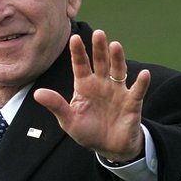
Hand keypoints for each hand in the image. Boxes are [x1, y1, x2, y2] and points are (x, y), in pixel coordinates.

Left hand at [34, 30, 150, 161]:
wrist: (110, 148)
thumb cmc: (88, 131)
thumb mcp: (69, 120)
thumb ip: (56, 105)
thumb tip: (37, 93)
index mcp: (85, 86)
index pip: (80, 65)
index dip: (78, 52)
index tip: (74, 38)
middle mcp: (102, 83)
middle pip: (101, 62)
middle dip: (99, 48)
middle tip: (98, 33)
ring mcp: (118, 91)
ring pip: (118, 71)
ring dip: (117, 59)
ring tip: (115, 46)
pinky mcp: (132, 102)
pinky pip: (137, 91)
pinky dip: (141, 83)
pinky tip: (143, 74)